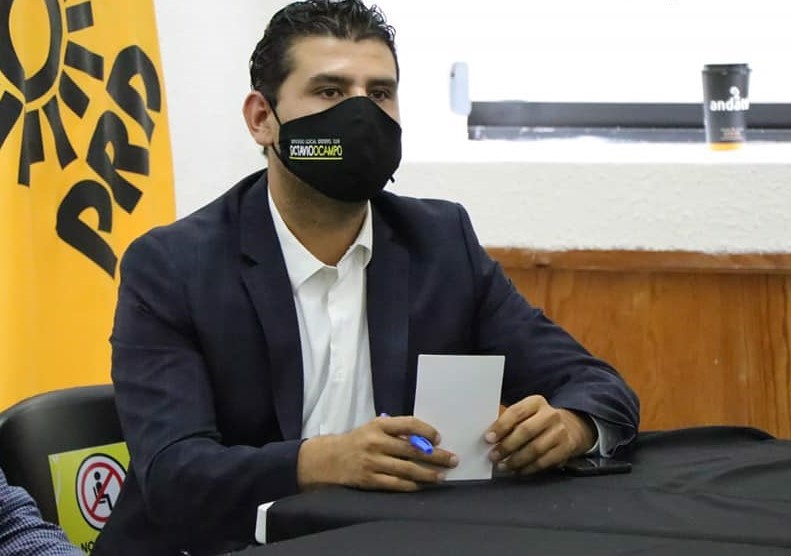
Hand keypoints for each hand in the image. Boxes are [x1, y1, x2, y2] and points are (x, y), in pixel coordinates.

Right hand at [297, 415, 457, 491]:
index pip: (409, 424)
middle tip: (452, 460)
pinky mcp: (369, 479)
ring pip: (407, 469)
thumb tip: (425, 439)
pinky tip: (422, 486)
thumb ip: (396, 431)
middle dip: (436, 456)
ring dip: (428, 473)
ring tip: (441, 476)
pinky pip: (395, 484)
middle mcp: (376, 442)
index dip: (427, 431)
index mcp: (379, 425)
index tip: (439, 438)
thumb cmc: (358, 441)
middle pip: (412, 449)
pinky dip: (411, 486)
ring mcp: (372, 462)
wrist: (328, 459)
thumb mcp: (373, 428)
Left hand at [485, 395, 594, 474]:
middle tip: (493, 456)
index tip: (488, 438)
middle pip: (526, 431)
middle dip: (507, 446)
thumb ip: (508, 422)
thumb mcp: (525, 414)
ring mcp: (560, 432)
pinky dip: (528, 468)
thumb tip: (489, 436)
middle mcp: (550, 415)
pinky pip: (544, 461)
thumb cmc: (537, 421)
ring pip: (535, 449)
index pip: (516, 412)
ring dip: (516, 460)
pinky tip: (517, 470)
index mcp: (536, 402)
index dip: (501, 426)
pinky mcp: (566, 448)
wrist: (570, 428)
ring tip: (503, 466)